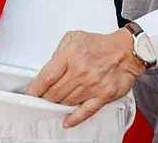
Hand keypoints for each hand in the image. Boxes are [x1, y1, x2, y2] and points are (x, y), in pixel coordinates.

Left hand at [26, 29, 144, 127]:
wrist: (126, 50)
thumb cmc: (100, 44)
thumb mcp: (74, 37)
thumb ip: (59, 52)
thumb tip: (49, 68)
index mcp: (70, 55)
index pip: (46, 77)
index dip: (35, 88)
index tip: (31, 94)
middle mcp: (80, 71)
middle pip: (54, 93)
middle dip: (46, 97)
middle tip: (43, 98)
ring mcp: (92, 85)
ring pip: (67, 102)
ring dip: (59, 104)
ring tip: (56, 102)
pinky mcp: (103, 95)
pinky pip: (85, 111)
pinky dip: (74, 118)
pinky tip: (66, 120)